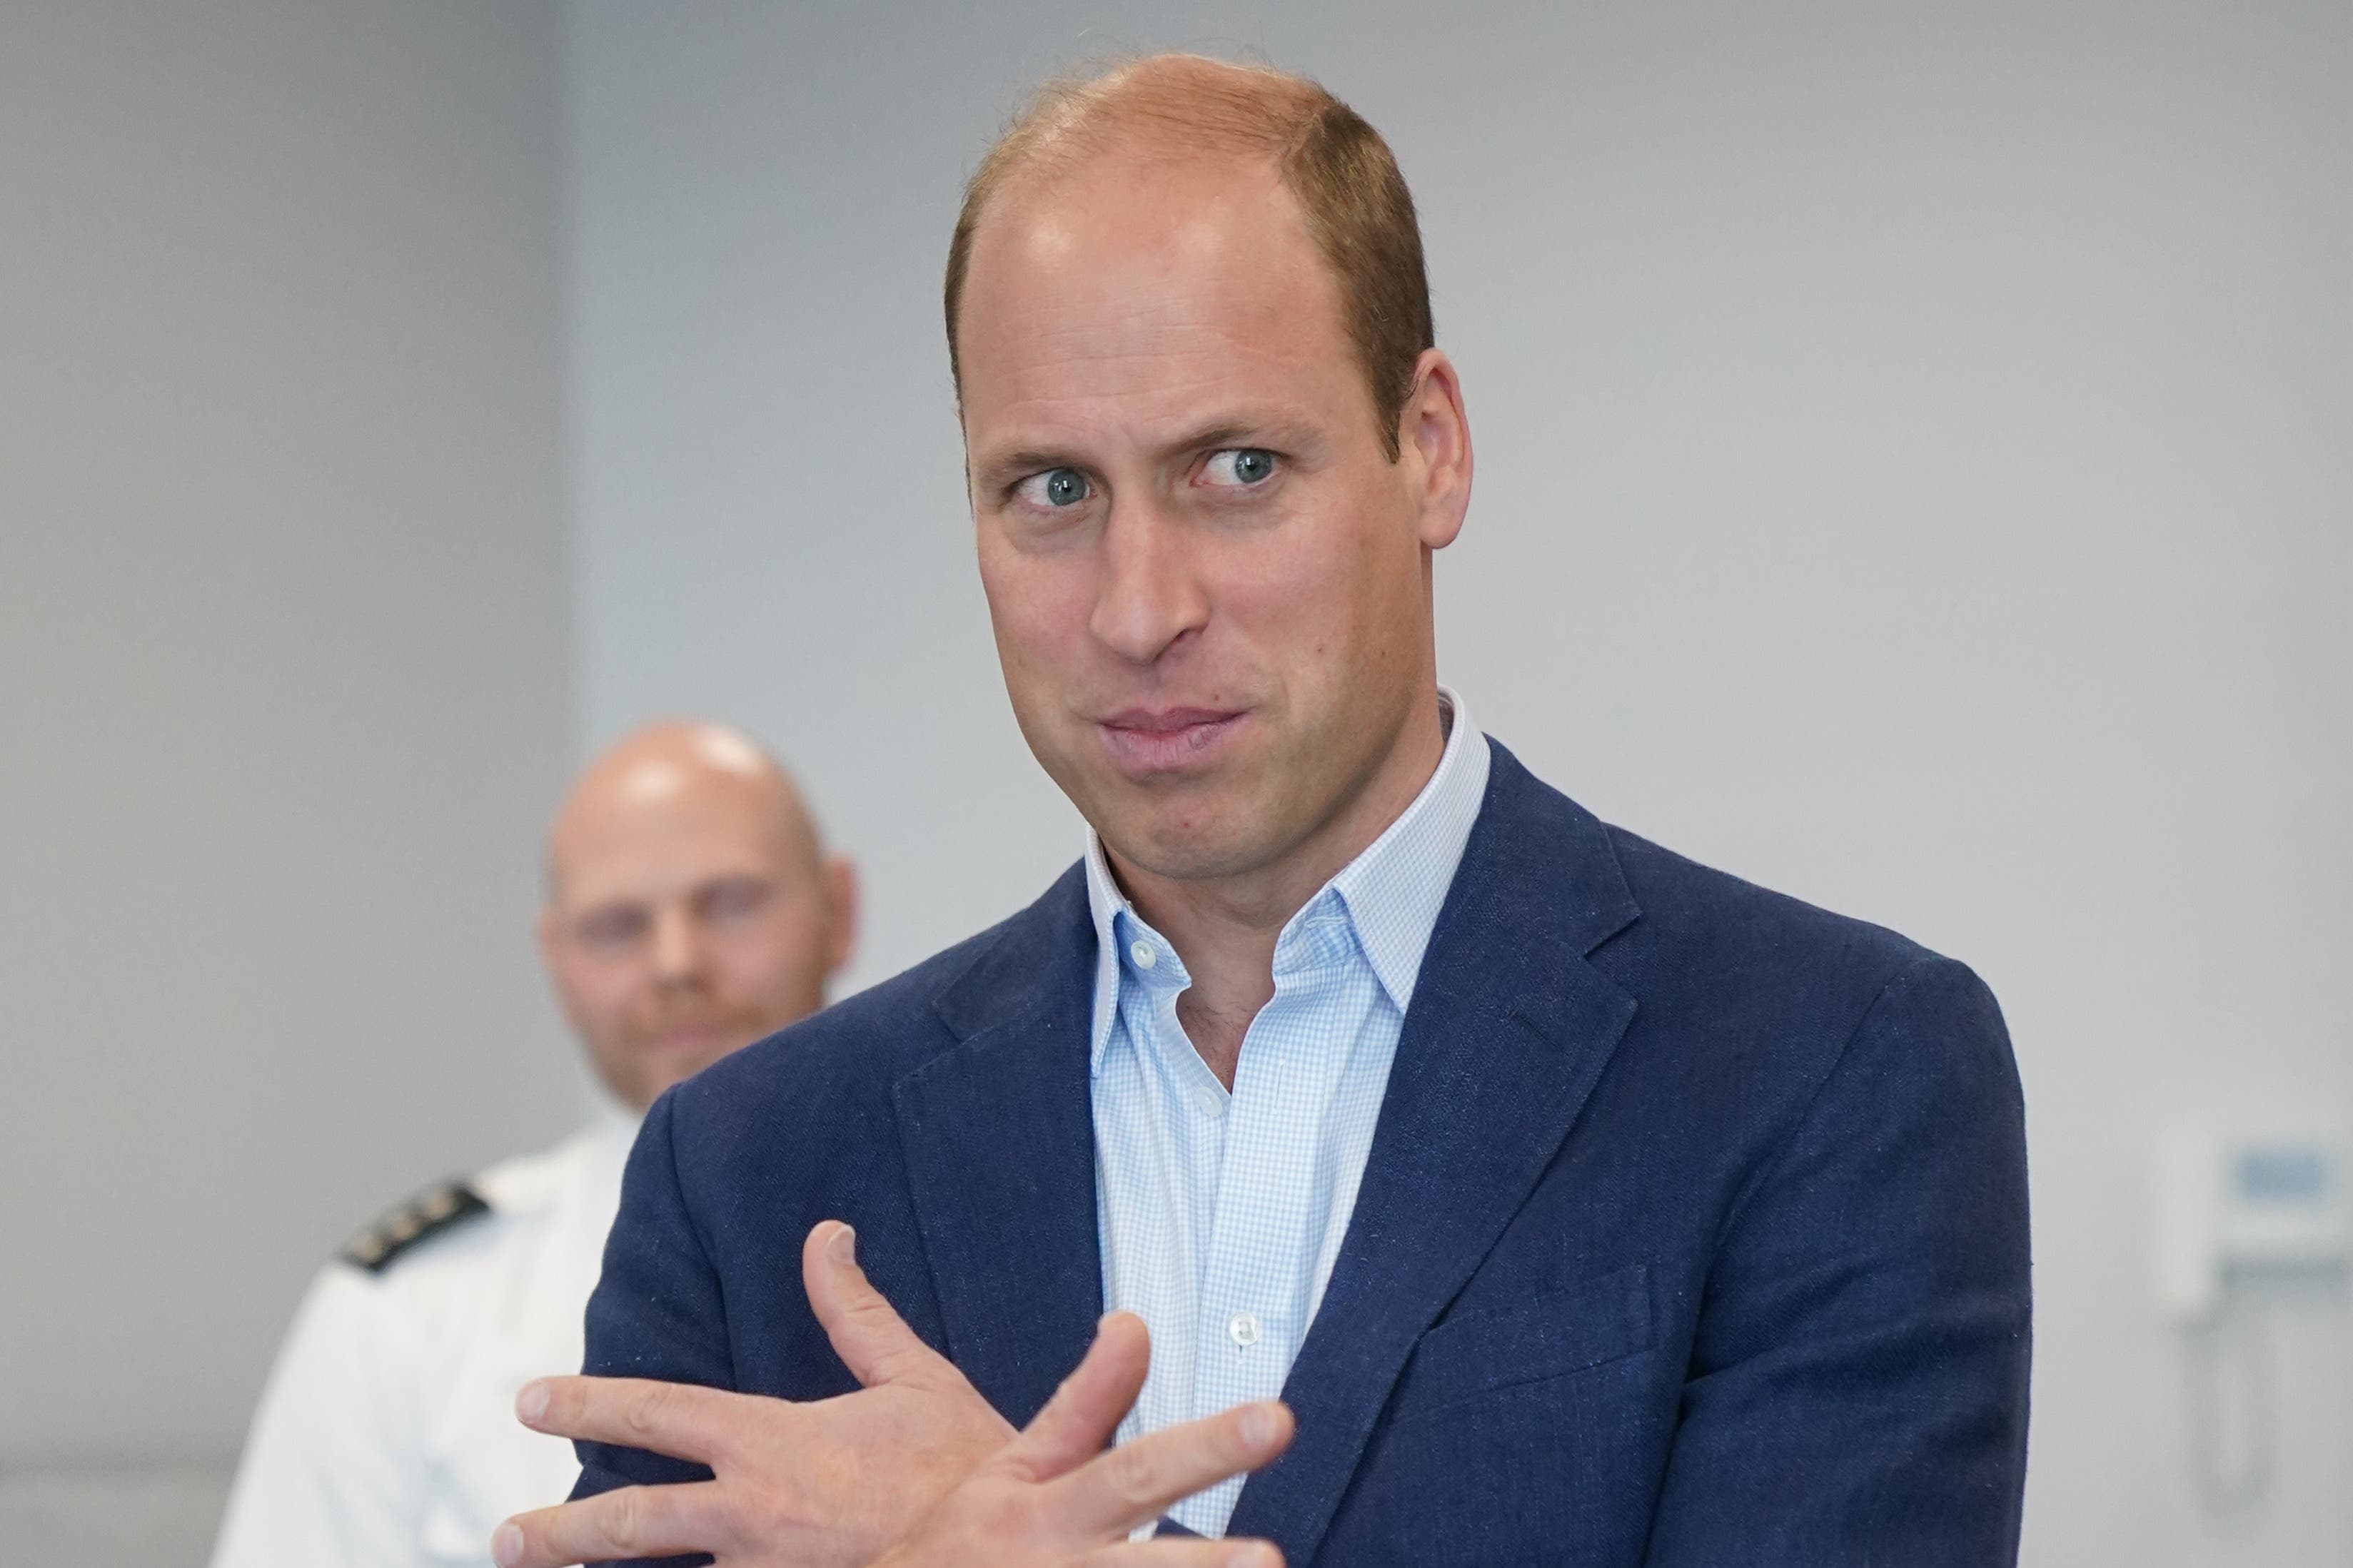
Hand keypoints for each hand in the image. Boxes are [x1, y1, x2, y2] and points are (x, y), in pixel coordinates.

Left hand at [494, 1220, 1015, 1567]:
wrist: (1004, 1554)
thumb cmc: (964, 1466)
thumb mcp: (913, 1375)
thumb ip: (855, 1309)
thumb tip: (825, 1236)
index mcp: (772, 1443)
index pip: (657, 1413)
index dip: (589, 1403)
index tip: (530, 1400)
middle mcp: (752, 1514)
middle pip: (629, 1522)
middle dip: (559, 1528)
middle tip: (506, 1532)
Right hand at [874, 1310, 1291, 1567]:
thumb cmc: (960, 1548)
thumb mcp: (1012, 1467)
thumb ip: (1086, 1400)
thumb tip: (1134, 1325)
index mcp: (1048, 1511)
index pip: (1138, 1470)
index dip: (1206, 1449)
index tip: (1273, 1421)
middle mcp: (1061, 1564)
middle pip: (1143, 1559)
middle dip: (1205, 1562)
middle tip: (1264, 1557)